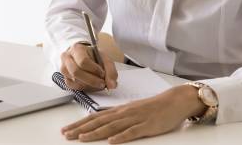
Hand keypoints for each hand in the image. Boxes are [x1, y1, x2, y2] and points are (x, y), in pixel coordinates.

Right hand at [60, 43, 117, 91]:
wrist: (83, 55)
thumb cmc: (93, 56)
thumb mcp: (104, 58)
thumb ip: (110, 71)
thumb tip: (112, 85)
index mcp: (77, 48)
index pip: (83, 61)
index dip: (94, 70)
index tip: (102, 73)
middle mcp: (67, 58)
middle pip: (76, 72)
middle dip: (91, 80)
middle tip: (102, 83)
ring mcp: (64, 68)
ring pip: (74, 81)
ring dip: (88, 85)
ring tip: (98, 83)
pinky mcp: (64, 78)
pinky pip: (72, 86)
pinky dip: (83, 88)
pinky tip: (90, 85)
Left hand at [60, 85, 206, 143]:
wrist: (175, 101)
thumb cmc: (154, 107)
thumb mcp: (132, 110)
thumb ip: (118, 116)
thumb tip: (101, 121)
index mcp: (120, 110)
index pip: (95, 116)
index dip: (80, 123)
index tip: (66, 129)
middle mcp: (124, 113)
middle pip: (99, 121)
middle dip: (81, 129)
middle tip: (67, 135)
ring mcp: (135, 119)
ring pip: (112, 126)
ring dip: (96, 133)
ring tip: (82, 138)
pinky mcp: (147, 126)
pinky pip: (132, 132)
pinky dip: (121, 137)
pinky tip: (112, 141)